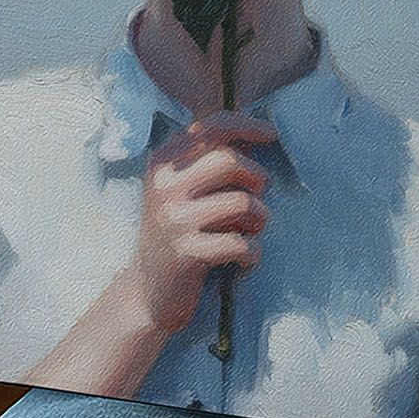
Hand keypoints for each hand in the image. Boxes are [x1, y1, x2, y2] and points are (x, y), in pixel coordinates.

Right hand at [129, 113, 278, 335]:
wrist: (148, 291)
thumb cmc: (178, 234)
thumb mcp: (182, 190)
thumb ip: (209, 162)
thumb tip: (253, 137)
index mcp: (164, 163)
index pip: (210, 127)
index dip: (246, 125)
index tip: (270, 133)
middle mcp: (165, 186)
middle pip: (230, 160)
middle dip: (257, 178)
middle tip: (258, 198)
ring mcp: (174, 219)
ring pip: (243, 202)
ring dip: (260, 218)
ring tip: (252, 231)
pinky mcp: (187, 253)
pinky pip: (242, 243)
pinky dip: (254, 252)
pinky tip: (246, 258)